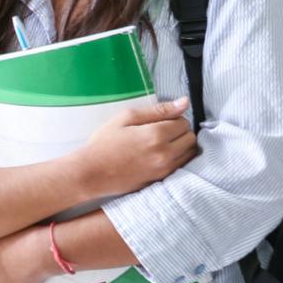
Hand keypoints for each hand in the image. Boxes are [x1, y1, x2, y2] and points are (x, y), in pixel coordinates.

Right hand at [68, 98, 197, 199]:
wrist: (91, 173)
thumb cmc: (105, 142)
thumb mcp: (127, 117)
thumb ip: (159, 110)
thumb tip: (185, 102)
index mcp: (157, 134)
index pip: (184, 122)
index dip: (174, 118)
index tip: (160, 120)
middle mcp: (165, 153)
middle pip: (190, 138)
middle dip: (180, 132)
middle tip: (162, 131)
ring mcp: (164, 169)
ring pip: (189, 154)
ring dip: (182, 146)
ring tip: (162, 144)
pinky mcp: (161, 180)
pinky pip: (181, 166)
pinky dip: (177, 158)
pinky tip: (161, 156)